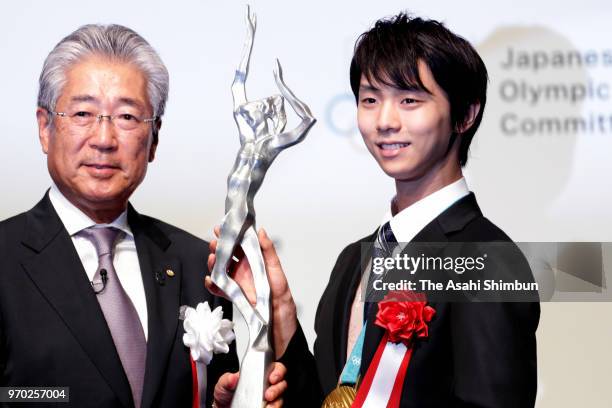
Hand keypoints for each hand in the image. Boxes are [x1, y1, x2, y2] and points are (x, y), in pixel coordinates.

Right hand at [205, 227, 297, 357]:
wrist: (279, 328)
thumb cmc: (283, 302)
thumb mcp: (277, 274)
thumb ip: (269, 252)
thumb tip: (262, 232)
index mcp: (257, 263)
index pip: (242, 244)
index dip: (231, 235)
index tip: (222, 228)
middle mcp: (247, 271)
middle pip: (228, 255)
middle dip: (219, 247)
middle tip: (214, 243)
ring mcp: (239, 284)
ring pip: (221, 269)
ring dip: (214, 263)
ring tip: (212, 260)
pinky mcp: (234, 297)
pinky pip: (220, 288)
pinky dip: (212, 284)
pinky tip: (210, 280)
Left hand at [213, 362, 286, 406]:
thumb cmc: (226, 395)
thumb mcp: (223, 384)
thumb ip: (227, 380)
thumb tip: (233, 378)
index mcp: (258, 375)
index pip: (274, 368)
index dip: (277, 371)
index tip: (272, 377)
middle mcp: (265, 386)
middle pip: (281, 384)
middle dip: (277, 388)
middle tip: (268, 394)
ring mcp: (267, 399)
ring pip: (280, 398)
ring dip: (276, 402)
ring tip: (268, 405)